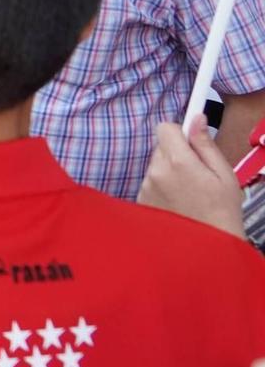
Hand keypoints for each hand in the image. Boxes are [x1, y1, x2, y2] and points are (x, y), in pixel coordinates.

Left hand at [140, 115, 243, 237]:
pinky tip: (178, 202)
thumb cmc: (222, 211)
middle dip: (176, 152)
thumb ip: (206, 144)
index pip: (164, 128)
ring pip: (155, 165)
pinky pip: (150, 182)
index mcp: (178, 162)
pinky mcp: (140, 200)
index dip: (179, 131)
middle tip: (196, 172)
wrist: (207, 248)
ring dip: (168, 170)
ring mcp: (146, 187)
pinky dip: (161, 186)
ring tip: (188, 191)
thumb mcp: (224, 174)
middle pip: (160, 146)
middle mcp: (156, 172)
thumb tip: (196, 118)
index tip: (191, 141)